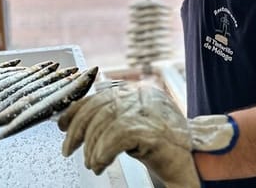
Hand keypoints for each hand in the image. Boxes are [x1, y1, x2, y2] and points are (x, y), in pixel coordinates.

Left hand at [58, 82, 237, 187]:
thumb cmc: (163, 148)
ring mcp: (151, 111)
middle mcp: (145, 96)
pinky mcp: (153, 129)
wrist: (193, 161)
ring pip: (106, 121)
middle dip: (77, 129)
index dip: (77, 108)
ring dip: (91, 146)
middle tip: (68, 150)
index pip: (101, 93)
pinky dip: (103, 150)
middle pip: (100, 105)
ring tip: (91, 162)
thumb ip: (112, 118)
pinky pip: (117, 135)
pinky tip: (100, 163)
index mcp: (140, 92)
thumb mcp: (132, 127)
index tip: (62, 124)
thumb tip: (74, 119)